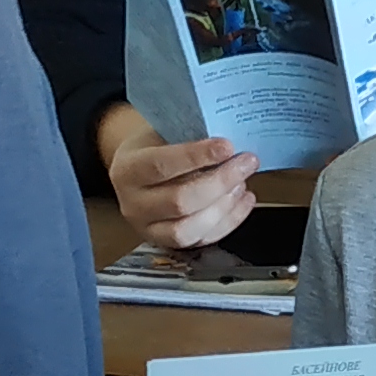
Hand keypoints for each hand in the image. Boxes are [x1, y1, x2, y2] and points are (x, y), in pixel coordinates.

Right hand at [97, 106, 256, 249]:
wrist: (137, 170)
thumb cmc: (154, 147)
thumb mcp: (162, 133)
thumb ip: (189, 138)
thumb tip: (229, 145)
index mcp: (128, 170)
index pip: (161, 166)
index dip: (197, 157)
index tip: (227, 146)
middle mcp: (134, 204)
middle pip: (179, 201)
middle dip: (221, 182)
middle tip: (247, 163)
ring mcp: (148, 228)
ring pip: (189, 229)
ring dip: (224, 206)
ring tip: (242, 183)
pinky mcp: (167, 243)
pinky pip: (201, 240)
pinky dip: (229, 221)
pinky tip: (244, 200)